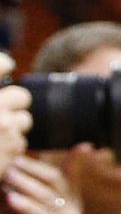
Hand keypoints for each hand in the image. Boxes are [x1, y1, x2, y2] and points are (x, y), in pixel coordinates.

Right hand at [0, 52, 28, 173]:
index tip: (5, 67)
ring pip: (24, 120)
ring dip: (12, 129)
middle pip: (21, 96)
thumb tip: (6, 65)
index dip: (3, 65)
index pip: (1, 63)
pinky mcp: (10, 147)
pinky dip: (9, 150)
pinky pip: (20, 143)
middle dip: (13, 106)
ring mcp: (2, 125)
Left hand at [4, 156, 81, 213]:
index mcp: (67, 201)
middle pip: (56, 181)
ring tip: (8, 175)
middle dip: (34, 169)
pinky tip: (12, 199)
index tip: (84, 146)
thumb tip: (5, 180)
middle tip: (13, 163)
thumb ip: (18, 198)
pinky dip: (26, 207)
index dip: (77, 161)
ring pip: (47, 197)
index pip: (70, 177)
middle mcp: (72, 208)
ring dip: (25, 185)